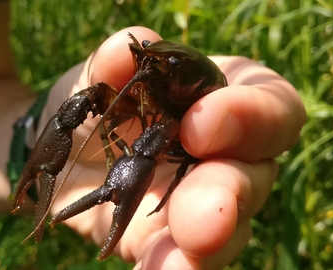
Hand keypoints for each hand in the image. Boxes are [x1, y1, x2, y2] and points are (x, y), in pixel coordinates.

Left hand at [39, 26, 304, 268]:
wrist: (62, 148)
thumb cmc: (95, 100)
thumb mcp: (96, 76)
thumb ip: (111, 63)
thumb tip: (126, 49)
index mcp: (222, 96)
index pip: (270, 103)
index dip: (250, 115)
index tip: (199, 124)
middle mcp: (224, 152)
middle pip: (256, 172)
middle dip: (231, 191)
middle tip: (204, 212)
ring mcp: (200, 200)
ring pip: (232, 225)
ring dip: (212, 241)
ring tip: (187, 252)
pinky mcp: (168, 238)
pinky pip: (184, 259)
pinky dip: (175, 267)